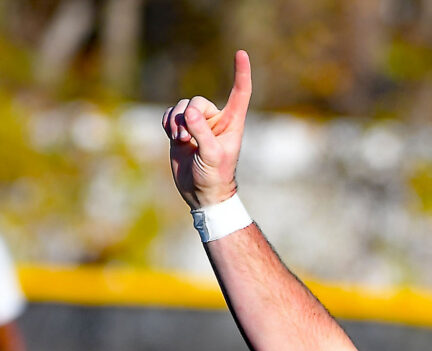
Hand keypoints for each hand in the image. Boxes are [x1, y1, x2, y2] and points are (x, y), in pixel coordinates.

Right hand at [162, 50, 251, 208]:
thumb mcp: (211, 155)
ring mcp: (197, 124)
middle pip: (197, 101)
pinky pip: (169, 115)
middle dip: (188, 117)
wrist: (200, 193)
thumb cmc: (214, 177)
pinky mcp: (180, 130)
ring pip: (181, 107)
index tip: (241, 53)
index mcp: (232, 123)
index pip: (239, 93)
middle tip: (187, 138)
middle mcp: (215, 120)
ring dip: (176, 122)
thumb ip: (202, 133)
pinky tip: (172, 137)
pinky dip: (167, 123)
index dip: (241, 73)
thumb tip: (189, 112)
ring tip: (180, 141)